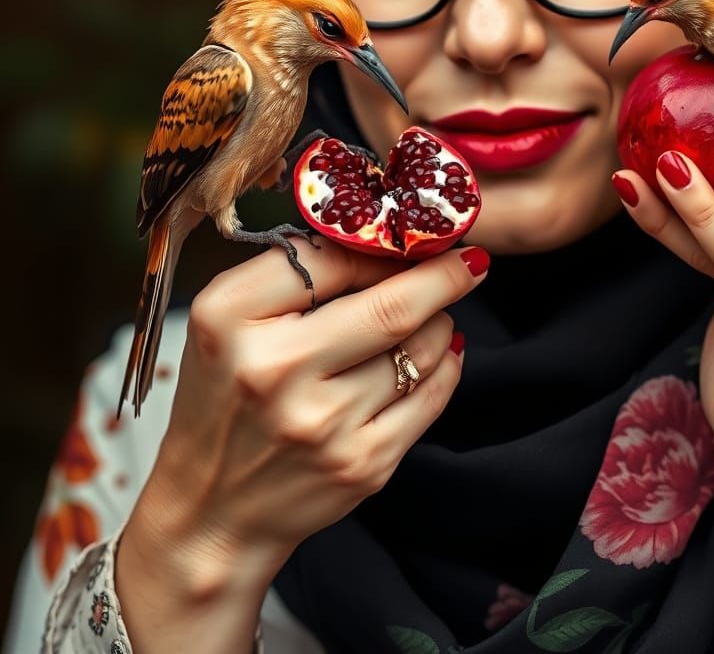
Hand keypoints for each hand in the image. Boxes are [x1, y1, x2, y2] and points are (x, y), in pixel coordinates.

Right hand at [117, 239, 485, 646]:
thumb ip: (296, 275)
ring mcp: (322, 423)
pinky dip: (446, 365)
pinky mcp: (361, 464)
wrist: (211, 511)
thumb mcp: (227, 322)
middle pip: (392, 306)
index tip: (411, 236)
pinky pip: (431, 396)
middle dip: (443, 276)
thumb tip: (386, 242)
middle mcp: (273, 370)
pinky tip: (441, 353)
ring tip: (434, 315)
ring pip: (421, 349)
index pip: (329, 255)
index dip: (380, 245)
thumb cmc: (224, 400)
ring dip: (440, 322)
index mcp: (228, 319)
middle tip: (468, 260)